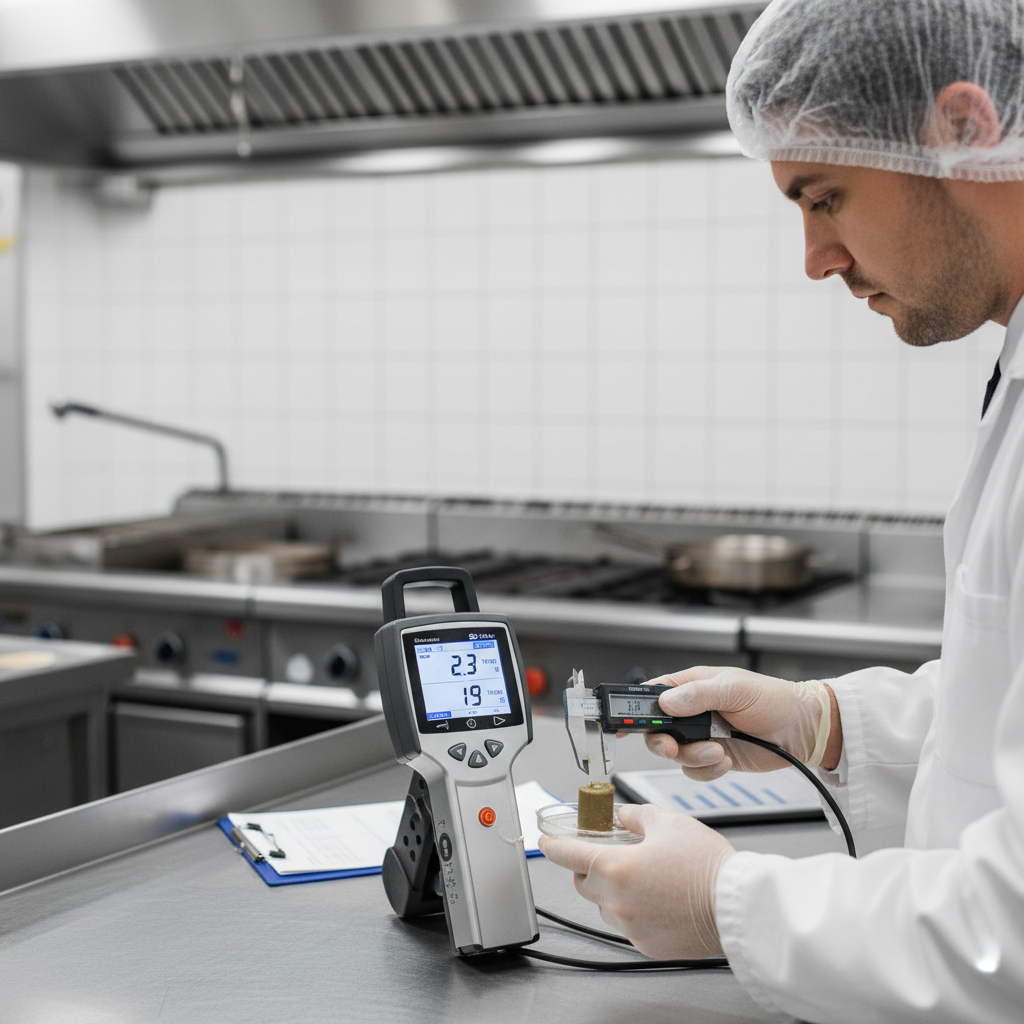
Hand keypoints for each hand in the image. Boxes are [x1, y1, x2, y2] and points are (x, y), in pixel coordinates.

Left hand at [538, 804, 734, 959]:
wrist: (737, 906)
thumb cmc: (707, 865)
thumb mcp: (669, 823)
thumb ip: (637, 816)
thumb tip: (623, 816)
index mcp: (615, 867)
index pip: (568, 855)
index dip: (553, 846)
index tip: (546, 841)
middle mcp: (616, 901)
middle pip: (583, 883)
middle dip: (589, 867)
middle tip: (611, 854)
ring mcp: (630, 927)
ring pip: (604, 906)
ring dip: (612, 891)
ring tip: (645, 877)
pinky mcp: (646, 945)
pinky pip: (626, 925)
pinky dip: (632, 910)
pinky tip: (657, 898)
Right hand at [643, 666, 839, 779]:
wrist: (802, 730)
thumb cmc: (774, 699)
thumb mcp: (735, 689)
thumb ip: (699, 694)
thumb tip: (667, 701)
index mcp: (691, 686)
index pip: (651, 695)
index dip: (633, 709)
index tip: (621, 725)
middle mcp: (691, 712)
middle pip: (656, 731)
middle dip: (663, 743)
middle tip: (674, 748)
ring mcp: (701, 736)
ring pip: (675, 755)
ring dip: (694, 758)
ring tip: (717, 751)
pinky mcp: (713, 757)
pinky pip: (695, 771)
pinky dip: (707, 770)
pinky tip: (725, 761)